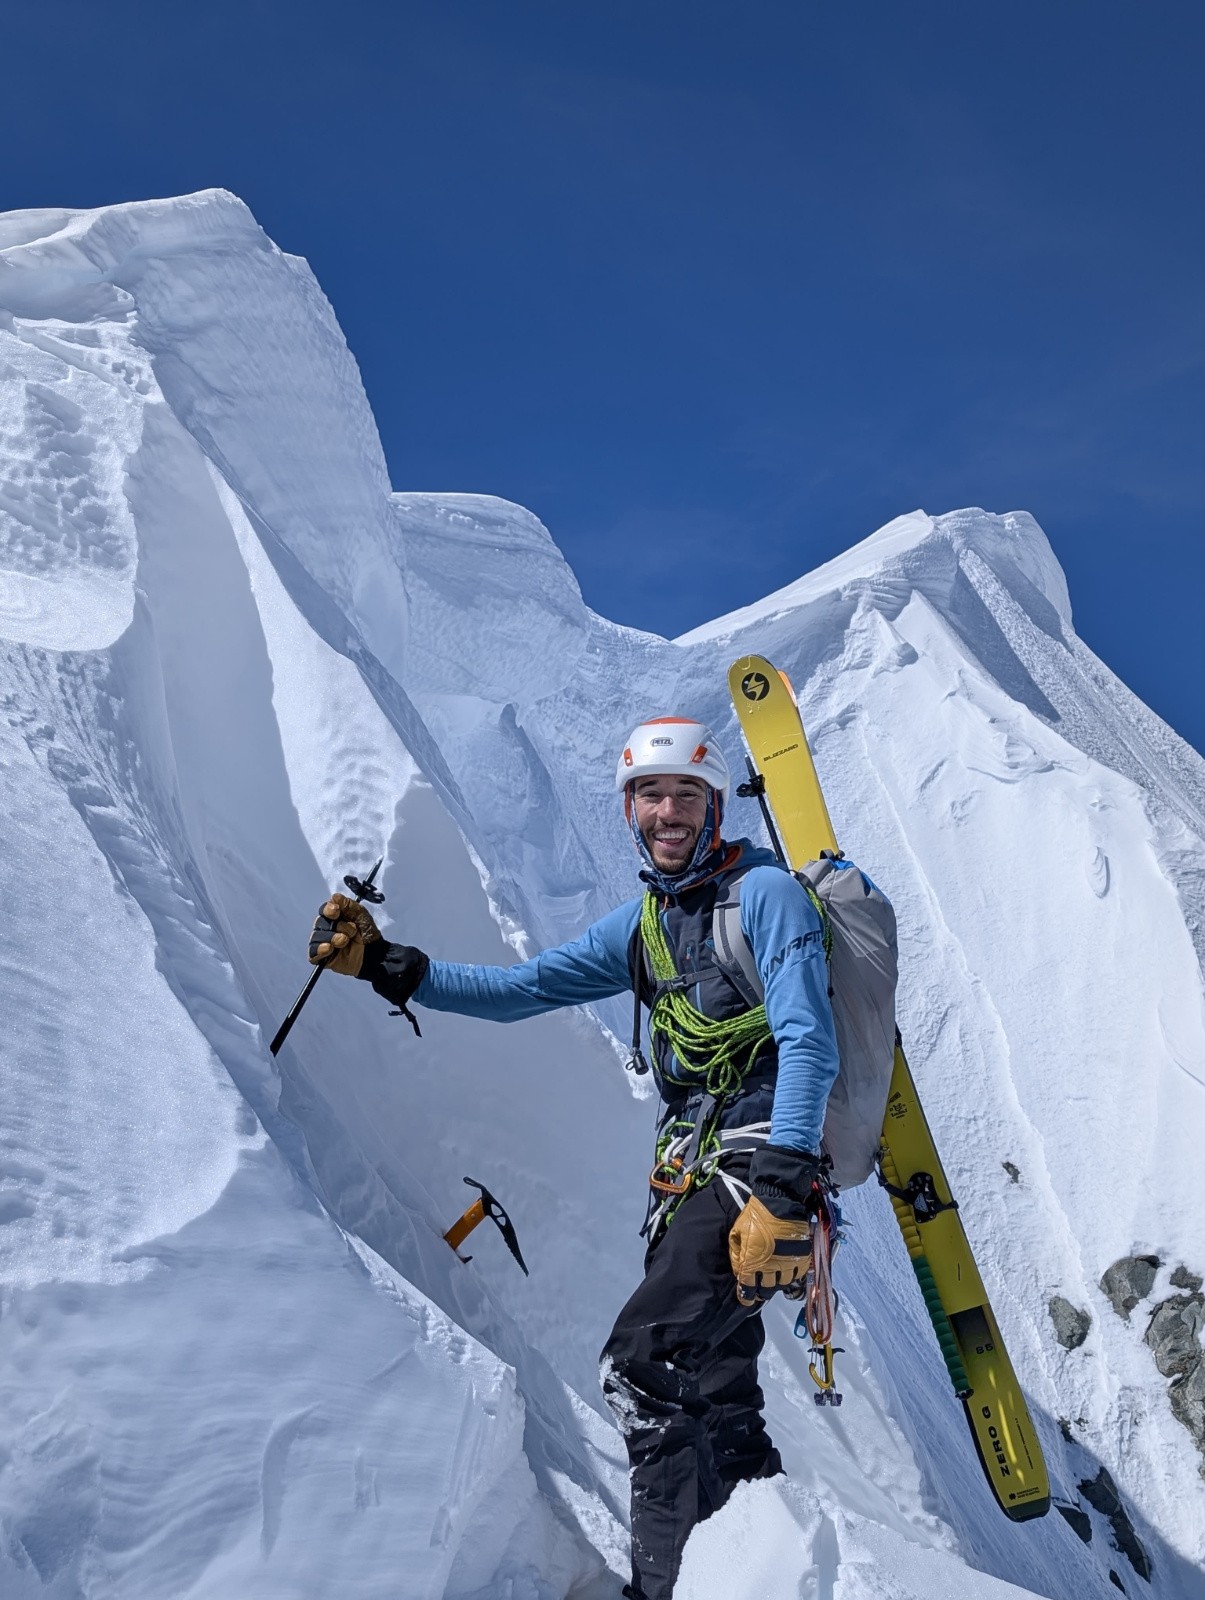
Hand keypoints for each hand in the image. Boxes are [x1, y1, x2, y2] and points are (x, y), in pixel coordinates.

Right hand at [308, 892, 381, 976]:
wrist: (373, 952)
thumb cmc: (367, 932)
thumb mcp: (361, 915)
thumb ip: (348, 904)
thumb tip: (335, 896)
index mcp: (334, 917)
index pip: (325, 910)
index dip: (329, 909)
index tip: (337, 911)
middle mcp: (326, 928)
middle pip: (320, 922)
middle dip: (337, 926)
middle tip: (352, 931)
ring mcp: (323, 942)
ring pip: (316, 936)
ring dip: (332, 937)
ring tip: (345, 941)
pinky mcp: (323, 957)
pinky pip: (313, 953)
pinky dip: (320, 949)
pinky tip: (329, 948)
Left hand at [728, 1145, 823, 1305]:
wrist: (779, 1202)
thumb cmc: (755, 1216)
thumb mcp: (738, 1232)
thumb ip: (737, 1253)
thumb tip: (738, 1269)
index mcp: (752, 1263)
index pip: (748, 1289)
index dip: (746, 1296)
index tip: (746, 1298)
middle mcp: (770, 1269)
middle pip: (766, 1291)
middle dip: (761, 1291)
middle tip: (759, 1286)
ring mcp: (787, 1265)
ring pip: (781, 1286)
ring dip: (775, 1284)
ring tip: (772, 1278)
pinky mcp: (801, 1260)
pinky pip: (796, 1277)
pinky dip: (790, 1277)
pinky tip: (785, 1272)